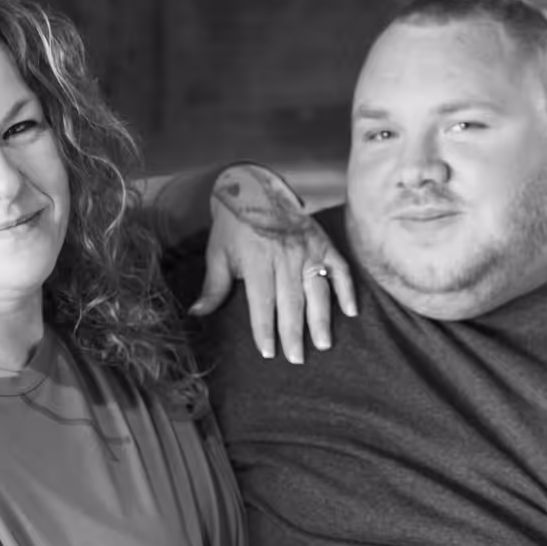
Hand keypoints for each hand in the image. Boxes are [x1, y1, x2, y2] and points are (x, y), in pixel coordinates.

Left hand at [189, 165, 356, 362]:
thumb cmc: (233, 227)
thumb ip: (213, 286)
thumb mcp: (217, 253)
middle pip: (292, 300)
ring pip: (318, 289)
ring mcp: (307, 249)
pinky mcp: (323, 243)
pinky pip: (340, 268)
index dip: (265, 328)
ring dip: (321, 318)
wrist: (254, 188)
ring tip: (324, 343)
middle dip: (294, 332)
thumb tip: (196, 314)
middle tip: (297, 358)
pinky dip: (346, 289)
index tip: (267, 351)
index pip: (263, 301)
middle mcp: (285, 255)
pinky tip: (350, 311)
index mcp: (257, 259)